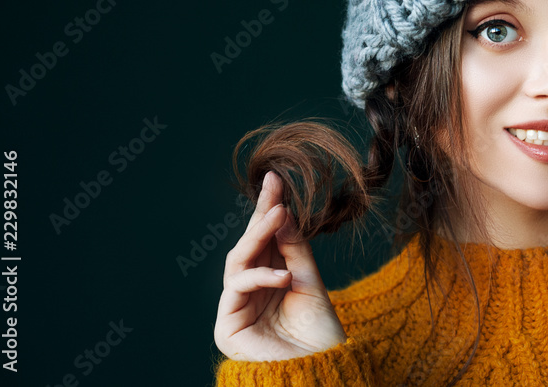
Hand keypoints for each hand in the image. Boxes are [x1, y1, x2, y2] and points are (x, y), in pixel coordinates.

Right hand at [214, 171, 347, 360]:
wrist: (320, 370)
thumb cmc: (319, 333)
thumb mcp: (311, 281)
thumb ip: (293, 249)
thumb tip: (282, 212)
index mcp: (272, 278)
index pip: (266, 238)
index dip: (269, 209)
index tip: (275, 179)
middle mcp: (252, 290)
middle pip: (249, 245)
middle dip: (261, 215)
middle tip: (274, 189)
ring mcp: (238, 306)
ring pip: (239, 260)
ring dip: (259, 236)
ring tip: (279, 215)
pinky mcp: (227, 325)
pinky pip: (237, 288)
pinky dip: (260, 277)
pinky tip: (283, 276)